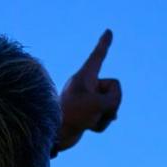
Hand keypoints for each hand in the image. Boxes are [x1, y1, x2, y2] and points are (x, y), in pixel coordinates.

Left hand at [53, 29, 121, 153]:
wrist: (53, 135)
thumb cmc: (72, 116)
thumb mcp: (99, 105)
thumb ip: (114, 101)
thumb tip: (113, 112)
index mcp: (84, 76)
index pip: (97, 56)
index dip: (104, 44)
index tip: (108, 31)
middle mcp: (85, 85)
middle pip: (114, 88)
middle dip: (113, 102)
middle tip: (97, 110)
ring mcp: (86, 99)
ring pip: (110, 105)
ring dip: (105, 116)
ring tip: (89, 122)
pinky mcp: (85, 113)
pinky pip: (103, 117)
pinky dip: (100, 124)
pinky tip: (89, 128)